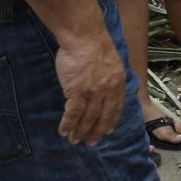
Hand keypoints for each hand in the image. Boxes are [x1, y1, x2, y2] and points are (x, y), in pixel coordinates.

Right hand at [54, 31, 125, 145]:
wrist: (84, 37)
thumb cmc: (95, 46)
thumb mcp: (112, 63)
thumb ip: (111, 78)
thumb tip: (107, 87)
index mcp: (118, 84)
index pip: (116, 109)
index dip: (110, 122)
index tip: (106, 132)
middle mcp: (108, 91)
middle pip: (102, 117)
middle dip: (96, 132)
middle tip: (90, 143)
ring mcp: (92, 92)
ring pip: (87, 118)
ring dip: (80, 131)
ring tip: (74, 140)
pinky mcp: (77, 91)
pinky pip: (72, 113)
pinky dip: (68, 124)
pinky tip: (63, 131)